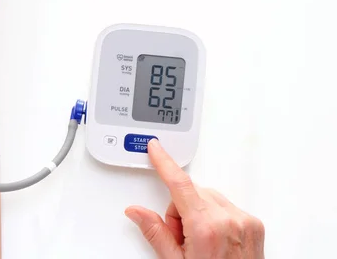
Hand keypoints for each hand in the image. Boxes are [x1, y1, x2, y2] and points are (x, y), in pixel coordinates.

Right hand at [125, 139, 264, 258]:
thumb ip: (155, 232)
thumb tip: (136, 212)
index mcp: (205, 227)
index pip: (179, 184)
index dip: (164, 163)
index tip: (156, 148)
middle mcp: (228, 219)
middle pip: (192, 193)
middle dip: (180, 209)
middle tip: (181, 237)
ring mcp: (244, 221)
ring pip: (208, 197)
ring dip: (198, 212)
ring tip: (200, 242)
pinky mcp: (254, 224)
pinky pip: (226, 206)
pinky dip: (216, 217)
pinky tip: (215, 240)